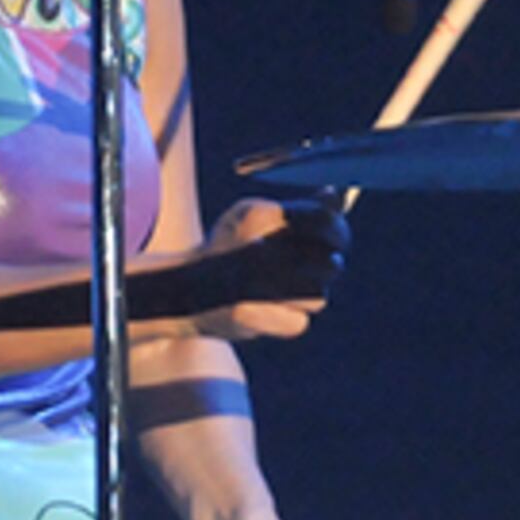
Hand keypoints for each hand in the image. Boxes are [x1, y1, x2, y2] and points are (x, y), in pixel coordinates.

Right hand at [189, 198, 343, 341]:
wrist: (180, 289)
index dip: (339, 232)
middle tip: (316, 268)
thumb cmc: (229, 248)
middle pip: (331, 263)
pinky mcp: (247, 317)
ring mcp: (250, 284)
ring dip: (306, 295)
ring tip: (281, 289)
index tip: (337, 241)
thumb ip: (300, 210)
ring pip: (318, 296)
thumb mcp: (257, 217)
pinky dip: (289, 319)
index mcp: (258, 215)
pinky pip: (299, 322)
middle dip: (327, 267)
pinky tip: (270, 310)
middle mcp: (255, 247)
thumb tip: (335, 197)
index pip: (325, 221)